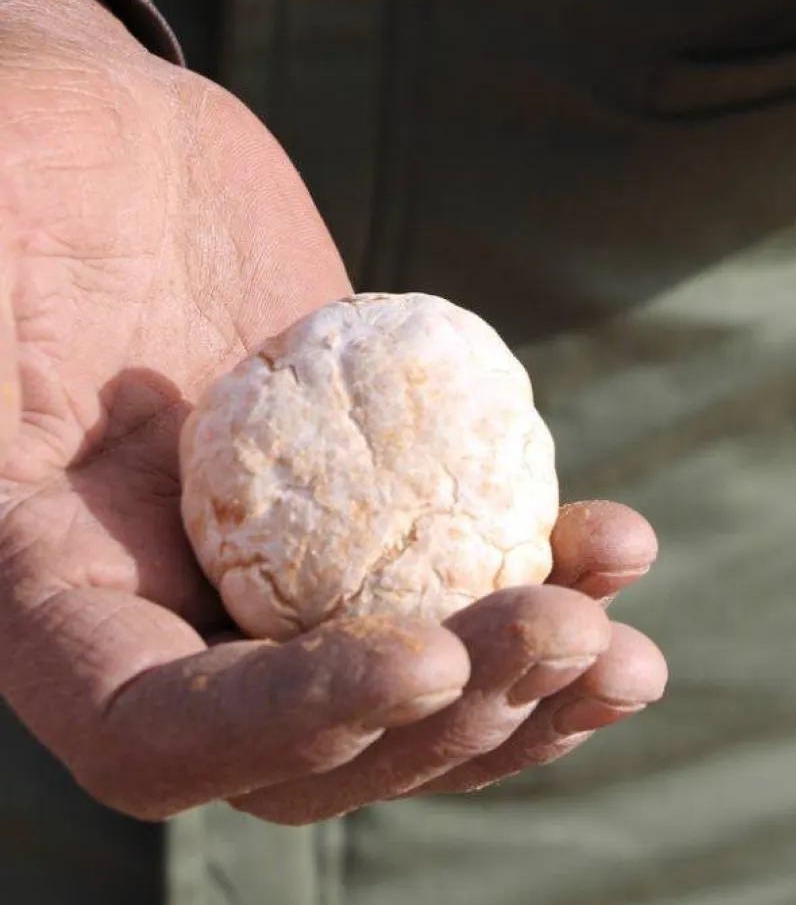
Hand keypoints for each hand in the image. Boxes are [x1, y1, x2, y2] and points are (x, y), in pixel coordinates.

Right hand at [0, 0, 665, 823]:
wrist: (120, 157)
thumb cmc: (19, 177)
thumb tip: (21, 434)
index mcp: (56, 592)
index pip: (158, 730)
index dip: (291, 723)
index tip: (423, 657)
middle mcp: (174, 614)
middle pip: (320, 747)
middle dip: (456, 714)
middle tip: (568, 633)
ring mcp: (287, 577)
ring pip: (413, 701)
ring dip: (533, 694)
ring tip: (626, 652)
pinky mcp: (377, 514)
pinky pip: (467, 592)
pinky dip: (551, 589)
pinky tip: (618, 549)